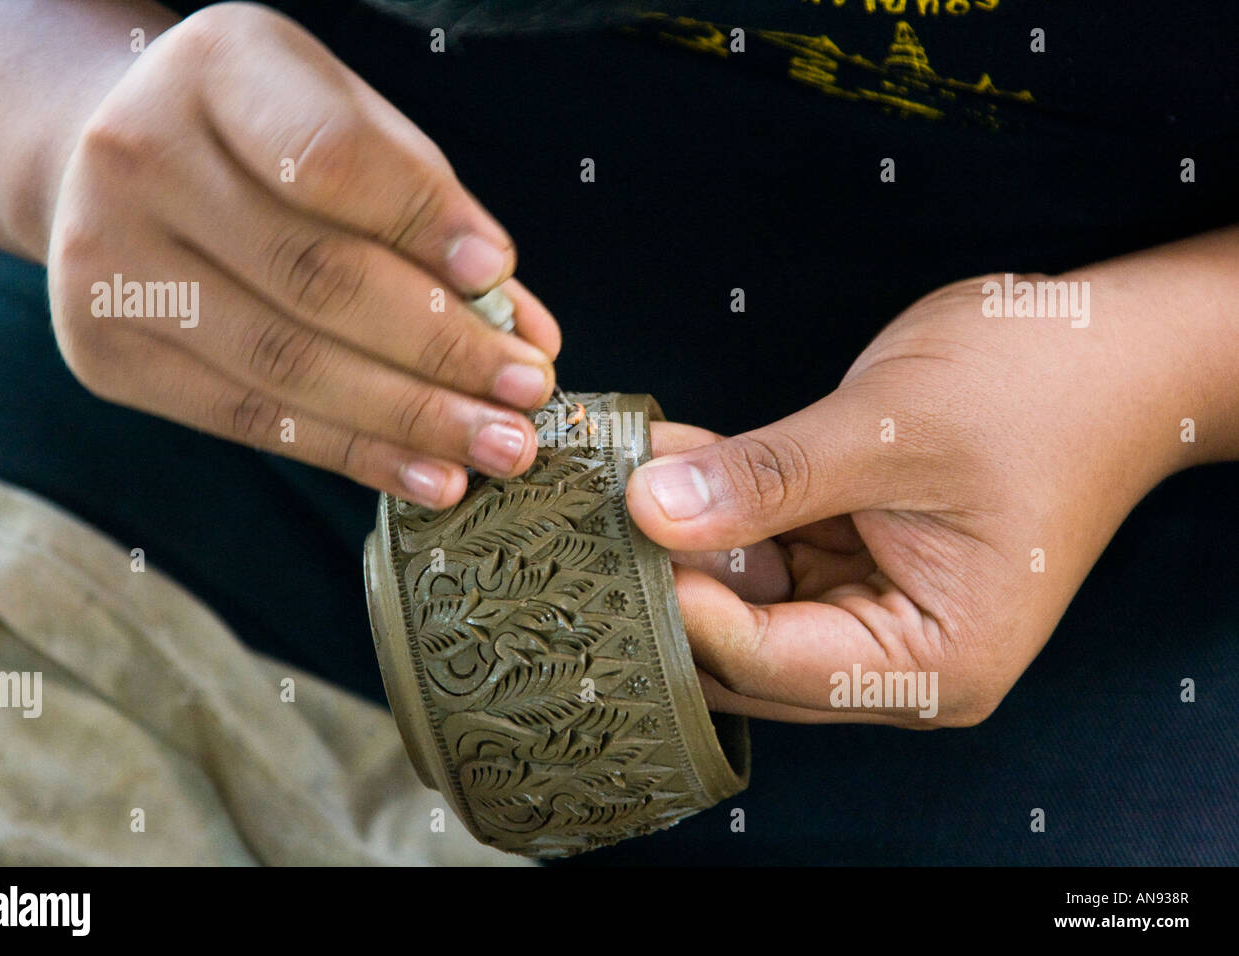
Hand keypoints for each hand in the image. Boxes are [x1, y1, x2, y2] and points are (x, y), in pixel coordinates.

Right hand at [46, 3, 559, 506]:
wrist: (126, 164)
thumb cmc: (268, 143)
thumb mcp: (351, 126)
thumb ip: (431, 211)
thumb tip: (523, 330)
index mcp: (215, 72)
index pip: (330, 158)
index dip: (422, 222)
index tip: (501, 277)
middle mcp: (139, 159)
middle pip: (316, 278)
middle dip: (443, 348)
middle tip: (529, 392)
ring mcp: (106, 263)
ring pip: (288, 365)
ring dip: (412, 419)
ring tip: (500, 447)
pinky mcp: (105, 353)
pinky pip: (250, 419)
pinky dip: (355, 455)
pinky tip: (430, 475)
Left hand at [627, 271, 1199, 725]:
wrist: (1107, 347)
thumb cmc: (1037, 388)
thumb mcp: (890, 429)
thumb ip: (767, 477)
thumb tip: (649, 510)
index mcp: (933, 664)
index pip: (769, 664)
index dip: (680, 605)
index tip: (612, 539)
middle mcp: (897, 659)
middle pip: (744, 649)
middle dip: (671, 579)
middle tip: (593, 514)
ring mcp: (872, 610)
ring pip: (742, 596)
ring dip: (683, 536)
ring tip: (616, 474)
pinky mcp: (853, 561)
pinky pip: (763, 546)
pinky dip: (716, 503)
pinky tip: (662, 456)